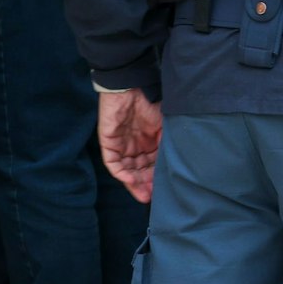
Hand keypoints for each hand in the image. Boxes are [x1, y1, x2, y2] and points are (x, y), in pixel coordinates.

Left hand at [97, 89, 163, 203]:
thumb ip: (166, 145)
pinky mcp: (108, 142)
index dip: (156, 179)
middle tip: (151, 197)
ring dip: (133, 183)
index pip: (151, 166)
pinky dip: (120, 173)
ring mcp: (121, 145)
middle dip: (144, 185)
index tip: (162, 191)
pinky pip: (113, 163)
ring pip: (126, 170)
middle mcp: (135, 146)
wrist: (131, 86)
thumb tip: (173, 166)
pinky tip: (129, 179)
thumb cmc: (151, 102)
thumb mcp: (164, 126)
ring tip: (142, 194)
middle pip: (138, 171)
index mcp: (149, 142)